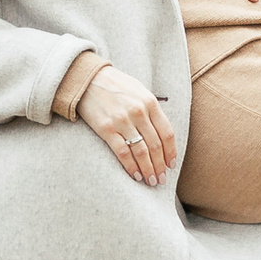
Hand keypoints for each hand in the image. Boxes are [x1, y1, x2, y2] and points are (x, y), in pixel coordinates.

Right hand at [76, 65, 176, 185]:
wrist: (88, 79)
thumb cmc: (116, 85)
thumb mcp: (139, 90)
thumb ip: (152, 109)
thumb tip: (162, 133)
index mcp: (150, 102)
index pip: (167, 133)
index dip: (170, 152)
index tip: (171, 165)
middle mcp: (138, 112)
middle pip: (155, 145)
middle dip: (160, 165)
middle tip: (162, 179)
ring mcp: (122, 121)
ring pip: (141, 151)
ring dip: (148, 169)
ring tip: (151, 180)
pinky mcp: (106, 129)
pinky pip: (122, 152)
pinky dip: (131, 166)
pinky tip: (135, 175)